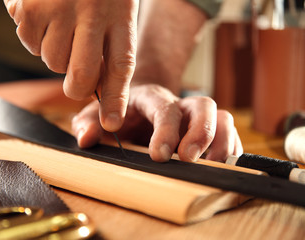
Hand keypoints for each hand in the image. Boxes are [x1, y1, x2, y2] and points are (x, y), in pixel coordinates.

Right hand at [4, 0, 138, 131]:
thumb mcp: (115, 7)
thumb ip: (109, 46)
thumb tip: (97, 89)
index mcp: (120, 12)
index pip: (121, 65)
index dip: (117, 99)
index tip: (112, 124)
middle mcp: (90, 11)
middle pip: (81, 76)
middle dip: (77, 86)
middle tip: (76, 76)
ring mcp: (57, 9)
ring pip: (52, 63)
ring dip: (56, 54)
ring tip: (63, 26)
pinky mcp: (29, 7)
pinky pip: (29, 45)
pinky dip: (36, 38)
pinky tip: (45, 16)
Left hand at [72, 84, 242, 161]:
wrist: (139, 99)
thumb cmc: (120, 110)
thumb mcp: (98, 113)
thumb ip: (87, 122)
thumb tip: (86, 139)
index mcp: (152, 98)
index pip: (165, 109)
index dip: (166, 131)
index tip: (158, 157)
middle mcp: (180, 104)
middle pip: (204, 107)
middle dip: (201, 134)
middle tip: (189, 160)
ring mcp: (197, 116)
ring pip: (223, 119)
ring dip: (222, 144)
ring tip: (212, 167)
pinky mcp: (208, 128)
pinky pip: (229, 134)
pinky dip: (230, 149)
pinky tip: (221, 164)